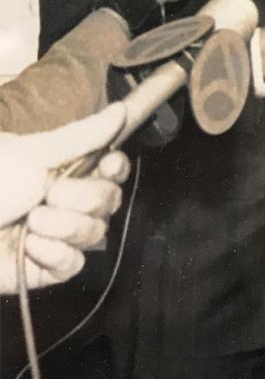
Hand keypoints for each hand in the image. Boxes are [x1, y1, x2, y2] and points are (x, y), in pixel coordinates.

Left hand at [0, 104, 130, 292]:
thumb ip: (83, 136)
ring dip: (63, 225)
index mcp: (67, 171)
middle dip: (82, 197)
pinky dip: (54, 253)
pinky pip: (73, 263)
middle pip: (109, 201)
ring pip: (94, 233)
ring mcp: (58, 236)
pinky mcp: (46, 269)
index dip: (116, 169)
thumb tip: (121, 110)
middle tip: (47, 194)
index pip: (113, 169)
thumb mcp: (34, 154)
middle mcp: (68, 202)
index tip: (105, 164)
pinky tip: (30, 244)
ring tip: (30, 220)